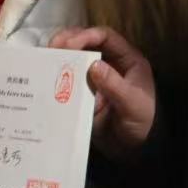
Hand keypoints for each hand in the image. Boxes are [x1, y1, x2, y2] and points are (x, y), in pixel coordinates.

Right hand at [50, 27, 156, 153]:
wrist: (136, 152)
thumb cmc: (143, 124)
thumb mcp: (132, 104)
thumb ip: (114, 85)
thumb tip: (93, 65)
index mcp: (126, 60)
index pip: (105, 37)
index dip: (86, 35)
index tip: (69, 44)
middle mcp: (109, 64)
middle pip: (86, 43)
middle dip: (67, 41)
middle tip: (50, 48)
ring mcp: (95, 79)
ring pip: (75, 59)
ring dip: (59, 56)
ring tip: (44, 60)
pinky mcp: (83, 94)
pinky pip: (68, 80)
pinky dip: (56, 76)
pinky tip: (44, 78)